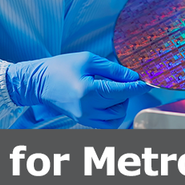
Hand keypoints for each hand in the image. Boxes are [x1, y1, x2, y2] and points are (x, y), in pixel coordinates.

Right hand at [5, 52, 149, 127]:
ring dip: (121, 105)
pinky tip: (109, 102)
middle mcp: (87, 108)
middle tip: (121, 80)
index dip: (136, 87)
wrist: (39, 82)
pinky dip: (113, 115)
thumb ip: (114, 70)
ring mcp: (85, 117)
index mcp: (88, 91)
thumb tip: (133, 77)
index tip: (146, 83)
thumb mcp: (89, 60)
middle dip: (126, 93)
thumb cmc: (61, 67)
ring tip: (113, 91)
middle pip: (120, 105)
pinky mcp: (83, 121)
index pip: (121, 92)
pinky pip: (106, 124)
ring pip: (116, 118)